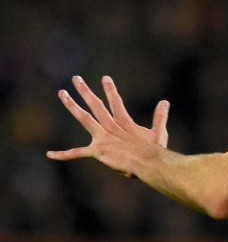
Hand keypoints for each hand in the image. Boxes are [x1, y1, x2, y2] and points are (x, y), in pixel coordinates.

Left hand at [47, 75, 169, 177]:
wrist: (148, 163)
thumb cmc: (154, 150)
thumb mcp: (159, 132)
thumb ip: (160, 117)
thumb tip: (165, 102)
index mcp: (124, 123)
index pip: (116, 102)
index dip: (110, 90)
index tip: (104, 78)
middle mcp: (111, 127)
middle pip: (96, 105)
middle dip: (85, 91)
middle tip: (76, 79)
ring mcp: (103, 138)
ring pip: (84, 118)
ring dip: (72, 105)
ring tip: (62, 93)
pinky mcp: (98, 152)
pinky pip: (77, 153)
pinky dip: (63, 155)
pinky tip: (49, 154)